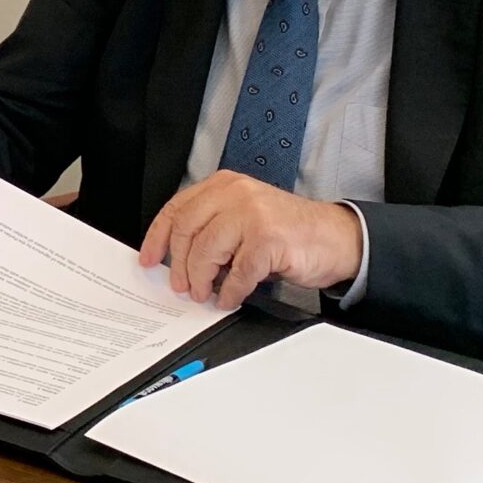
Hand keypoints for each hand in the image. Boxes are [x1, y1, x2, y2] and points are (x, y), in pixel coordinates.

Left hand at [136, 170, 361, 309]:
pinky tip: (230, 297)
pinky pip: (237, 273)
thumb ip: (211, 227)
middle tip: (181, 286)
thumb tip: (176, 259)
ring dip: (201, 280)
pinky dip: (229, 291)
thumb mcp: (243, 216)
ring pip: (206, 251)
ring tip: (204, 294)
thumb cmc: (287, 231)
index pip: (176, 209)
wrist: (336, 237)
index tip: (147, 259)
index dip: (157, 237)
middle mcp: (235, 193)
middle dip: (178, 264)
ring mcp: (252, 214)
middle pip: (186, 231)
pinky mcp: (268, 239)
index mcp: (223, 185)